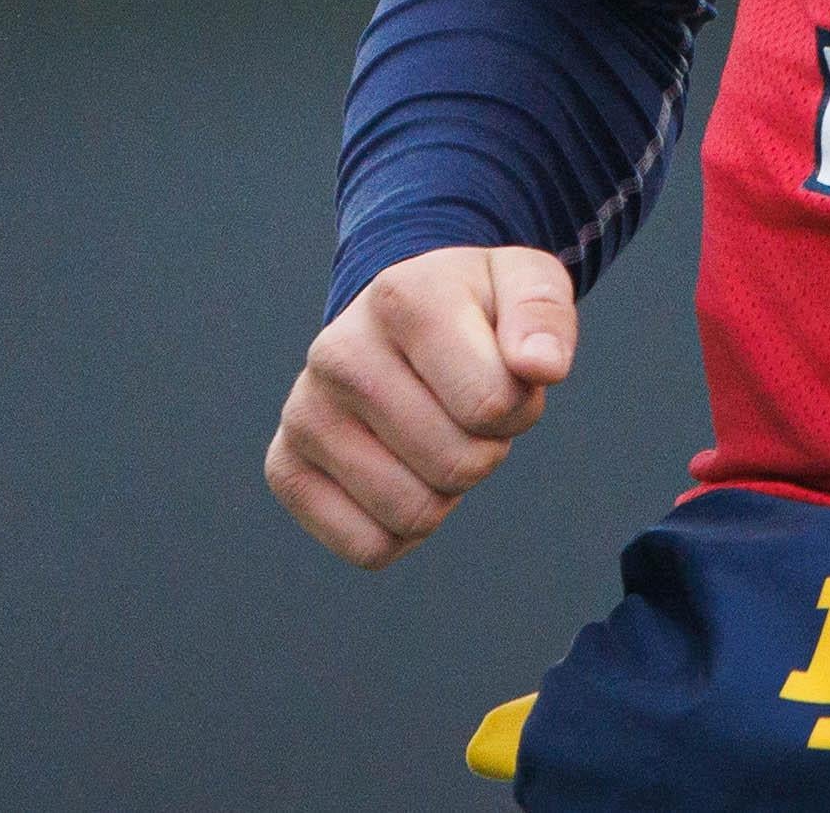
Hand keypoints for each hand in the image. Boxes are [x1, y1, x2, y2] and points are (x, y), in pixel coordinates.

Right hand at [265, 245, 576, 567]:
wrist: (399, 319)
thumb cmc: (473, 309)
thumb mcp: (523, 282)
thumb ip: (543, 313)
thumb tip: (541, 366)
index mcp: (400, 297)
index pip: (492, 405)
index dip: (519, 406)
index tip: (502, 375)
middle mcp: (337, 352)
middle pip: (458, 466)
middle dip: (484, 449)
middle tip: (465, 410)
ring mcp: (304, 412)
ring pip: (414, 513)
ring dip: (445, 490)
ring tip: (432, 434)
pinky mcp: (285, 467)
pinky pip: (369, 548)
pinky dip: (402, 531)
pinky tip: (398, 473)